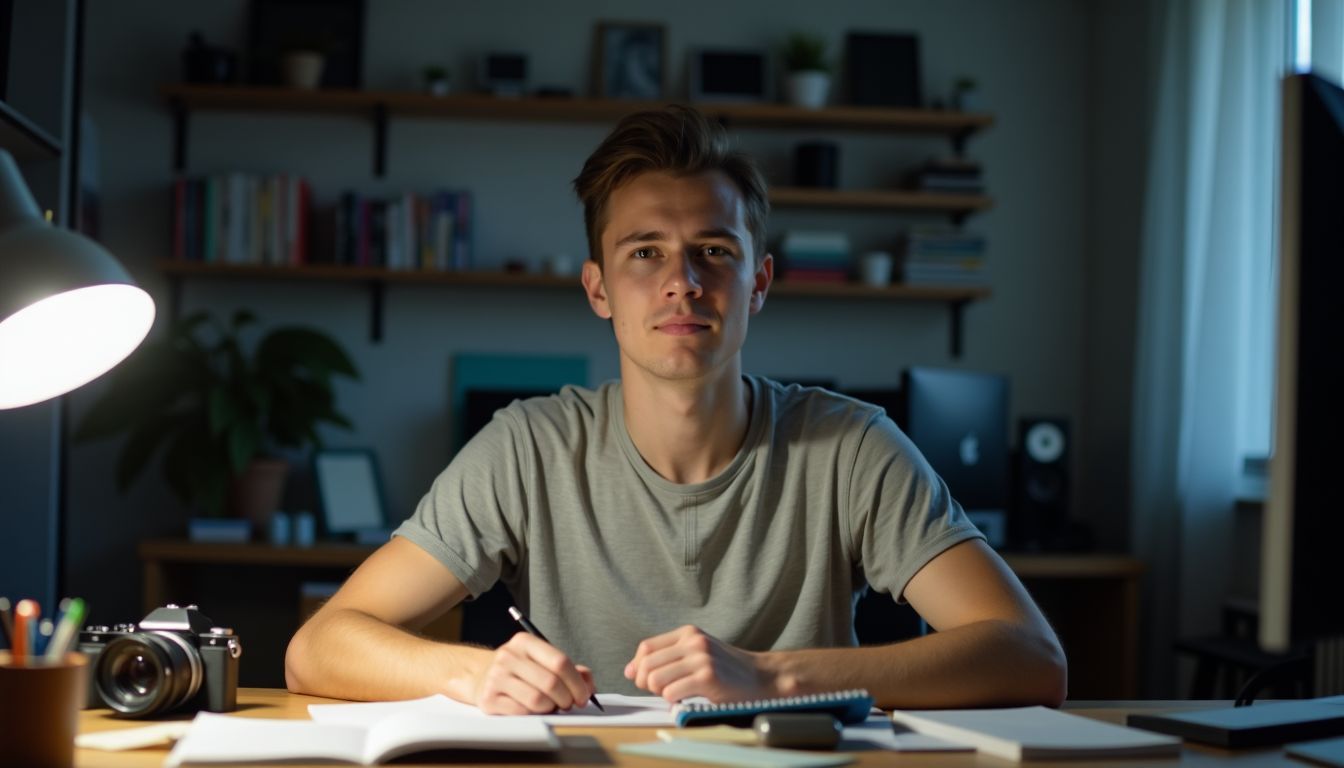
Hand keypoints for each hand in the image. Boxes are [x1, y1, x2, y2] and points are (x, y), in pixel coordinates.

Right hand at [475, 633, 595, 714]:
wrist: (481, 676)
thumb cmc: (520, 670)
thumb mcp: (541, 660)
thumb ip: (570, 669)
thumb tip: (588, 685)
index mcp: (525, 642)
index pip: (559, 661)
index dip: (577, 682)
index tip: (583, 695)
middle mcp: (508, 656)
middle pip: (551, 683)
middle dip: (567, 698)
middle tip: (569, 704)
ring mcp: (496, 677)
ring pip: (538, 700)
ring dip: (551, 708)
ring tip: (550, 705)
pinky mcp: (489, 699)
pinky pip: (522, 712)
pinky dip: (534, 715)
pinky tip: (533, 709)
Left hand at [624, 625, 769, 702]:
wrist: (760, 677)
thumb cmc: (725, 669)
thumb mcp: (695, 654)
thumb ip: (665, 658)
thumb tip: (629, 670)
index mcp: (688, 633)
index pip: (646, 648)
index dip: (637, 667)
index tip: (643, 680)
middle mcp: (693, 642)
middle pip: (646, 664)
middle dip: (645, 683)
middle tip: (661, 691)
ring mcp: (701, 658)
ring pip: (655, 679)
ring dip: (661, 693)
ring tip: (676, 693)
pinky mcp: (708, 677)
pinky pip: (671, 692)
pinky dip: (673, 700)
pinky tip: (687, 698)